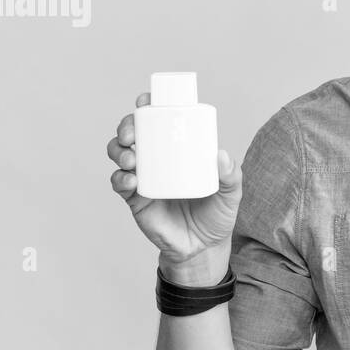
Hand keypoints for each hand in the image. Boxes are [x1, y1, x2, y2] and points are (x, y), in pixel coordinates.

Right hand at [107, 92, 242, 278]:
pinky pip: (119, 182)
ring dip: (119, 151)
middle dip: (127, 126)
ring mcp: (144, 177)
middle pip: (133, 132)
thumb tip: (222, 155)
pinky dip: (120, 178)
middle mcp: (158, 158)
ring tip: (131, 159)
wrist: (202, 248)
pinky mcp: (134, 198)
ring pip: (119, 153)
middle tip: (132, 134)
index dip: (149, 107)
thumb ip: (230, 176)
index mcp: (179, 149)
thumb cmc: (216, 215)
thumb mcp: (230, 194)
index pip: (160, 120)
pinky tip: (131, 180)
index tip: (146, 102)